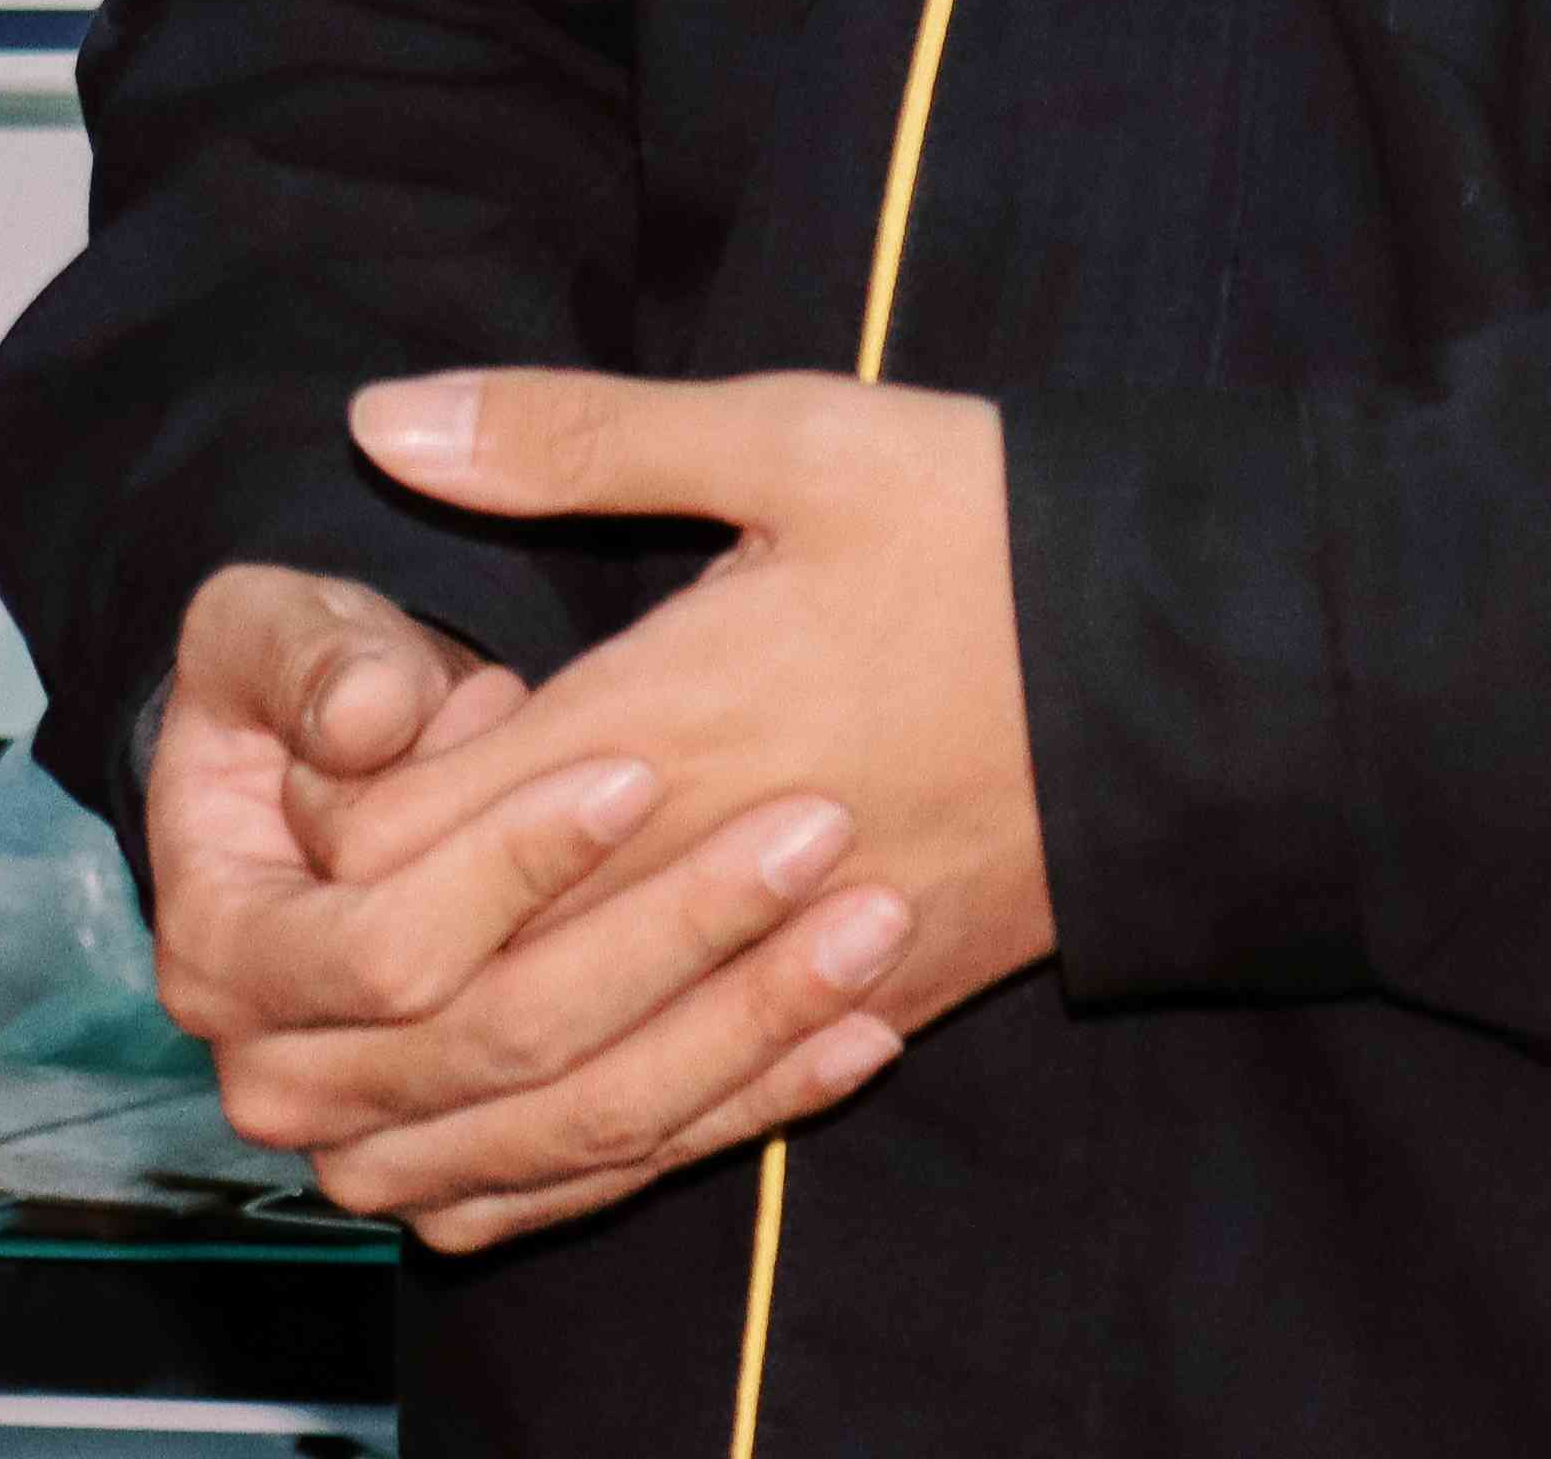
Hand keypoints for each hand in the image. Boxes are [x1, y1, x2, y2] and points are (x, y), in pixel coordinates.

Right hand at [140, 561, 915, 1253]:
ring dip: (744, 1032)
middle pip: (506, 1047)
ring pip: (587, 1124)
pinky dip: (750, 1104)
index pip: (389, 948)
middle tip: (814, 830)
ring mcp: (386, 1159)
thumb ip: (313, 656)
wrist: (327, 790)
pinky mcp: (480, 1191)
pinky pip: (626, 1168)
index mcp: (221, 954)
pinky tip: (861, 1027)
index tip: (644, 768)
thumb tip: (375, 721)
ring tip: (868, 923)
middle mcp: (286, 1087)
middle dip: (672, 939)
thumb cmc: (300, 689)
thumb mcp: (271, 629)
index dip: (517, 867)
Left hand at [281, 370, 1052, 1242]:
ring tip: (403, 1009)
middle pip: (459, 974)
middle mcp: (707, 870)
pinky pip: (698, 1120)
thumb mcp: (788, 439)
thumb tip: (380, 417)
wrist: (1219, 670)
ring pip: (568, 1079)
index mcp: (661, 722)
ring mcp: (793, 963)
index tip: (333, 763)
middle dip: (366, 954)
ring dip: (463, 1064)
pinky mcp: (875, 1011)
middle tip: (334, 900)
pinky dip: (594, 1133)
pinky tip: (535, 1111)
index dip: (331, 817)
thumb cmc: (996, 530)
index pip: (402, 834)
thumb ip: (571, 437)